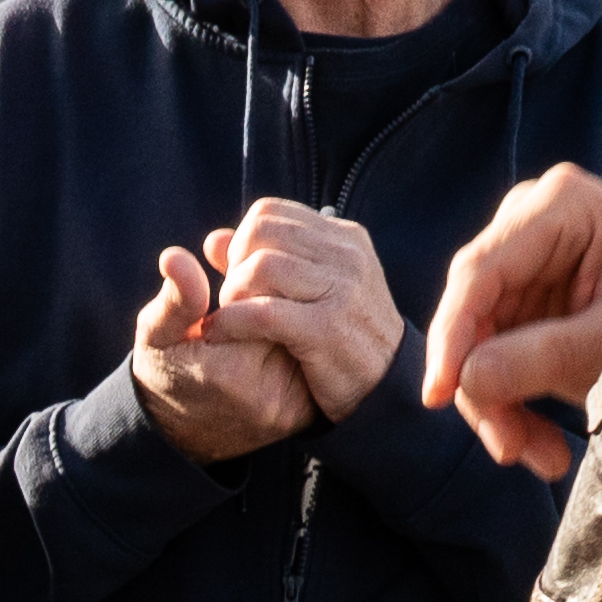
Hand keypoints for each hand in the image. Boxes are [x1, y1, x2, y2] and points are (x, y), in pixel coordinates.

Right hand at [130, 238, 340, 463]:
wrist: (182, 430)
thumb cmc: (166, 371)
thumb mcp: (157, 335)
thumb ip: (173, 299)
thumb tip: (176, 257)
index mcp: (231, 371)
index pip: (265, 302)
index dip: (251, 281)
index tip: (233, 283)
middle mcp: (270, 394)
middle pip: (295, 319)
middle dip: (277, 299)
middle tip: (255, 298)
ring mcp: (292, 408)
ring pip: (309, 338)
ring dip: (294, 318)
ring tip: (267, 319)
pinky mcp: (305, 414)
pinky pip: (313, 361)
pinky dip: (300, 340)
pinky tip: (281, 336)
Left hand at [190, 196, 405, 432]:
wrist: (387, 389)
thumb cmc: (342, 340)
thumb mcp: (312, 292)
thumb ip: (264, 262)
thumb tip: (214, 241)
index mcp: (344, 239)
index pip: (269, 213)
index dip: (241, 242)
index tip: (239, 276)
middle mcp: (347, 256)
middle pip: (260, 233)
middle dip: (234, 265)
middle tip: (232, 299)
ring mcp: (343, 290)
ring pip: (261, 267)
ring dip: (232, 295)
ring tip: (231, 318)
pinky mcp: (329, 328)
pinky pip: (261, 311)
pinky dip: (230, 322)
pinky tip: (218, 336)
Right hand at [419, 163, 601, 474]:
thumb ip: (539, 358)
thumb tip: (466, 382)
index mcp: (559, 205)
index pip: (480, 273)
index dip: (452, 338)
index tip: (439, 395)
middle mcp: (532, 220)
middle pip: (474, 311)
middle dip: (486, 386)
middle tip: (511, 449)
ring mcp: (527, 259)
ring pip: (478, 342)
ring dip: (502, 406)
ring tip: (544, 457)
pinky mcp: (528, 297)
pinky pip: (495, 353)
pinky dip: (514, 401)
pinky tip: (543, 443)